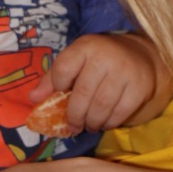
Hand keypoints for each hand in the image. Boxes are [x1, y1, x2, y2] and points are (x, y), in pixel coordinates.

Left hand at [28, 32, 164, 133]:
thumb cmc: (99, 60)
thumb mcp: (76, 59)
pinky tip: (105, 122)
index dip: (58, 87)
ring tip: (89, 124)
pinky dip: (109, 123)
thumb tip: (32, 99)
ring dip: (91, 123)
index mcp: (86, 46)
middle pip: (82, 95)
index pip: (63, 69)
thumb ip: (53, 77)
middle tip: (74, 126)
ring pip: (100, 108)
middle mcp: (105, 56)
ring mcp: (124, 72)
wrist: (140, 56)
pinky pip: (119, 115)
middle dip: (75, 117)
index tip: (62, 93)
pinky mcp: (139, 88)